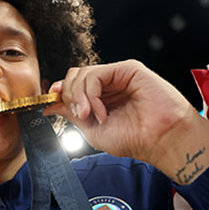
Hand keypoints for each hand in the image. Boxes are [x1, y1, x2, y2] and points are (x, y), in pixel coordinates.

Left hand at [43, 60, 208, 184]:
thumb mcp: (92, 130)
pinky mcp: (128, 69)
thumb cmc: (134, 139)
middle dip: (68, 95)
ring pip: (82, 74)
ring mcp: (118, 76)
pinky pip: (96, 74)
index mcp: (101, 98)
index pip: (72, 86)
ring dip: (79, 96)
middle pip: (74, 76)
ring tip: (89, 115)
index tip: (48, 104)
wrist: (160, 140)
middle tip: (79, 114)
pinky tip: (100, 110)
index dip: (59, 93)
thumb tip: (50, 105)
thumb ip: (72, 114)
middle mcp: (109, 85)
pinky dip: (91, 93)